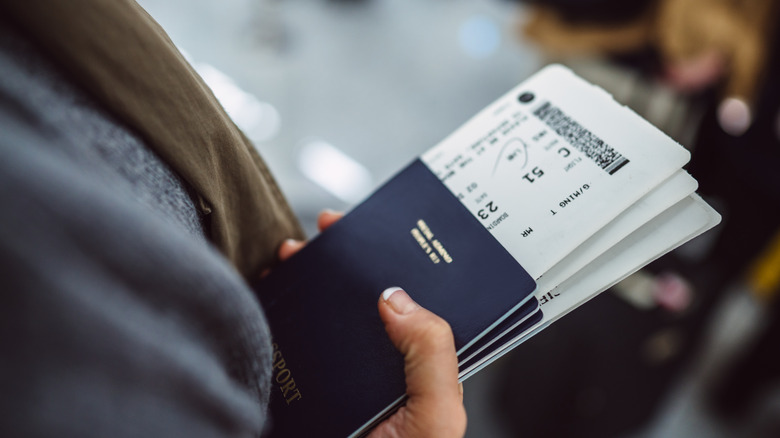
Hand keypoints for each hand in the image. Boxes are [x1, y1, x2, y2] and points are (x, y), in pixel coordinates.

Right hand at [278, 210, 466, 437]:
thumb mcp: (437, 414)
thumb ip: (431, 352)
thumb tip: (396, 296)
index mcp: (418, 363)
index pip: (413, 299)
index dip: (397, 260)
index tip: (376, 229)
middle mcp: (380, 363)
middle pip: (364, 297)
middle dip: (345, 258)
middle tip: (326, 229)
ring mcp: (340, 372)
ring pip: (325, 312)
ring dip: (309, 277)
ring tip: (294, 253)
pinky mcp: (305, 385)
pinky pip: (291, 340)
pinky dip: (278, 311)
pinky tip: (271, 290)